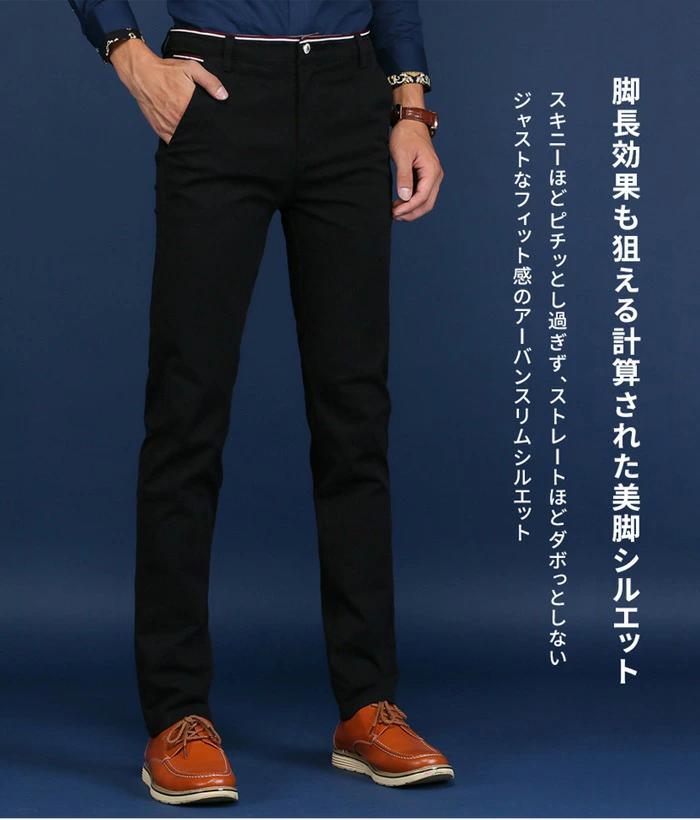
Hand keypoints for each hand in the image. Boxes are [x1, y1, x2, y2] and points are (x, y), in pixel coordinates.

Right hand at [109, 38, 227, 143]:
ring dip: (192, 140)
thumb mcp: (191, 69)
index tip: (219, 129)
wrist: (142, 73)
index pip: (205, 123)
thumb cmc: (166, 70)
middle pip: (196, 133)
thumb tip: (223, 96)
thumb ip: (209, 82)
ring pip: (184, 140)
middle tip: (211, 135)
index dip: (212, 127)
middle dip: (203, 134)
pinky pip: (172, 142)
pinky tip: (186, 141)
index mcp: (187, 106)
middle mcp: (177, 118)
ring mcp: (168, 126)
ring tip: (200, 140)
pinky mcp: (160, 129)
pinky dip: (180, 142)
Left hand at [390, 119, 443, 221]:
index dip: (408, 208)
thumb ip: (404, 177)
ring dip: (412, 209)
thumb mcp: (402, 155)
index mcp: (432, 171)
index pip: (422, 198)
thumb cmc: (406, 135)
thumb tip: (404, 197)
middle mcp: (436, 176)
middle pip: (427, 204)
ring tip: (395, 212)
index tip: (394, 212)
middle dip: (411, 213)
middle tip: (394, 216)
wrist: (411, 122)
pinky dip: (413, 202)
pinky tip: (400, 203)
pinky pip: (423, 195)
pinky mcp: (427, 177)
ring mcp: (433, 177)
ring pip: (426, 202)